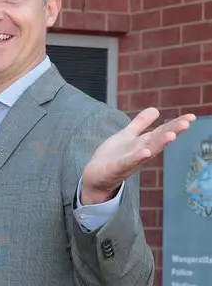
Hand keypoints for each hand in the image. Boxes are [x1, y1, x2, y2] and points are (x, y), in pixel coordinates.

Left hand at [80, 108, 195, 203]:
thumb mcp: (127, 136)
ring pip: (148, 152)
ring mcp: (130, 161)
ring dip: (159, 144)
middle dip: (172, 132)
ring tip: (171, 135)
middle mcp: (140, 152)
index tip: (191, 117)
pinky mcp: (117, 168)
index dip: (175, 124)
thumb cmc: (113, 156)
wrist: (95, 176)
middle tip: (186, 123)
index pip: (162, 132)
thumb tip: (156, 109)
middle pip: (158, 141)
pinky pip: (128, 162)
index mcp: (143, 143)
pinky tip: (145, 152)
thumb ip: (140, 124)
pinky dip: (136, 157)